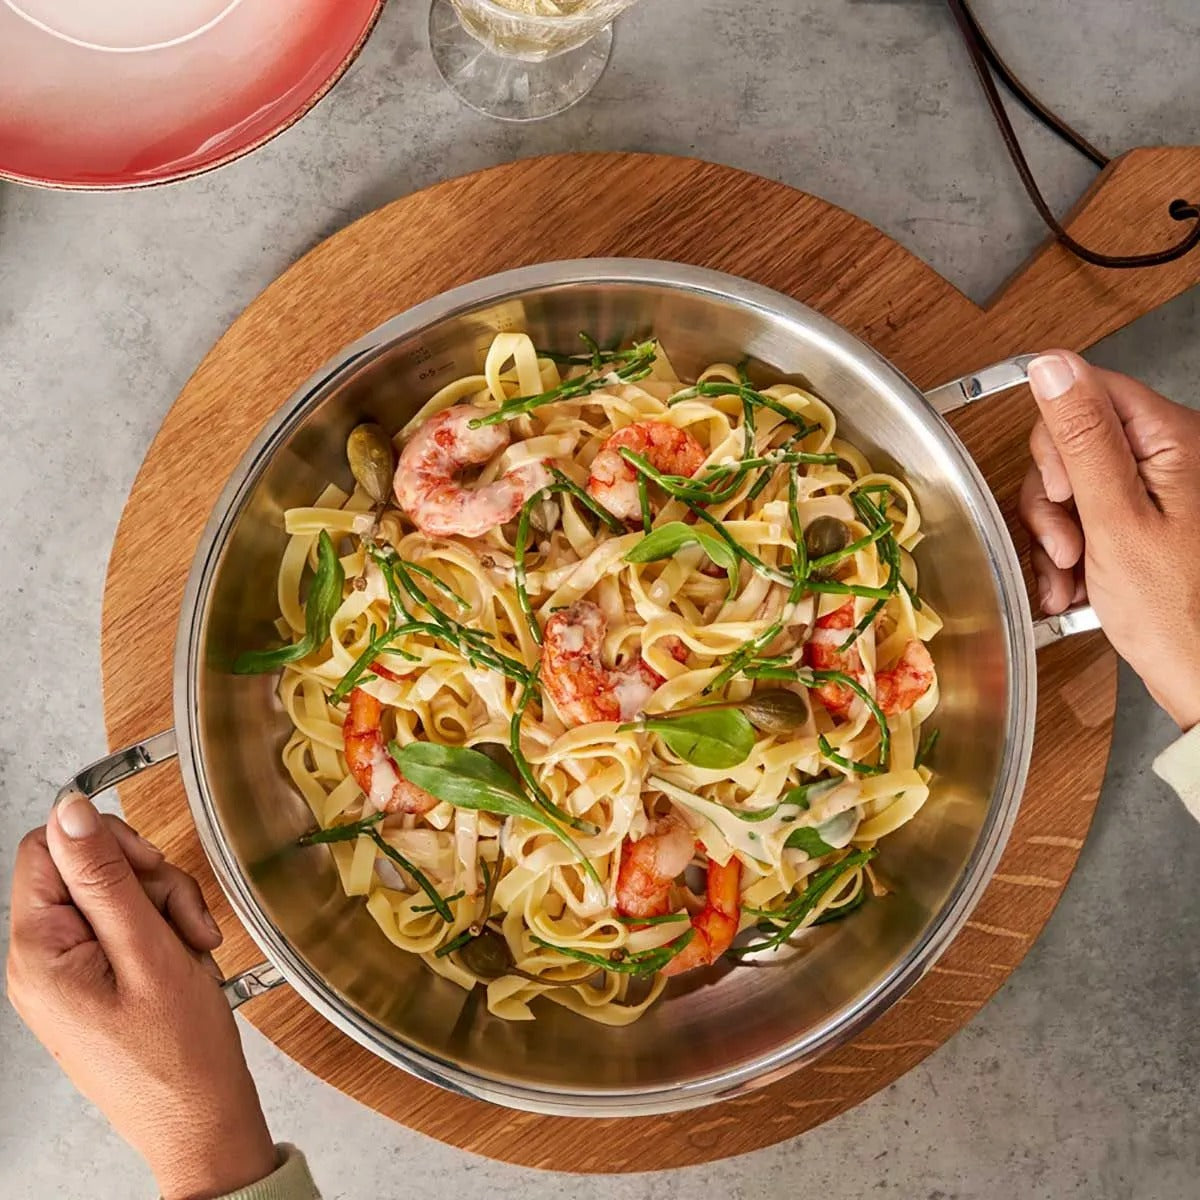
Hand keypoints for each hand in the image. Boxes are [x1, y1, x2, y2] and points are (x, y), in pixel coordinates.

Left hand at [6, 794, 276, 1199]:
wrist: (201, 1120)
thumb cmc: (178, 1055)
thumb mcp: (149, 952)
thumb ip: (107, 879)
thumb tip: (71, 811)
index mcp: (39, 953)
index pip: (50, 849)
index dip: (106, 845)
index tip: (151, 870)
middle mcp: (42, 962)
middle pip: (88, 870)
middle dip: (148, 881)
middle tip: (183, 917)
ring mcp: (69, 975)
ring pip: (117, 895)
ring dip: (166, 908)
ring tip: (194, 947)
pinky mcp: (96, 983)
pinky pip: (127, 929)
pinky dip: (165, 932)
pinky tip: (188, 959)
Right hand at [1020, 349, 1199, 729]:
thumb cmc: (1177, 613)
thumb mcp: (1114, 521)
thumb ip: (1081, 439)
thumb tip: (1052, 367)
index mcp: (1171, 441)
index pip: (1088, 392)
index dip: (1057, 441)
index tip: (1062, 489)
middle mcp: (1168, 459)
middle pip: (1073, 444)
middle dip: (1053, 499)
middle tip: (1067, 543)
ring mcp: (1155, 496)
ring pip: (1072, 488)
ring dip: (1055, 537)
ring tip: (1068, 577)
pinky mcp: (1143, 527)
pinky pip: (1085, 522)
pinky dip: (1069, 556)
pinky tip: (1073, 588)